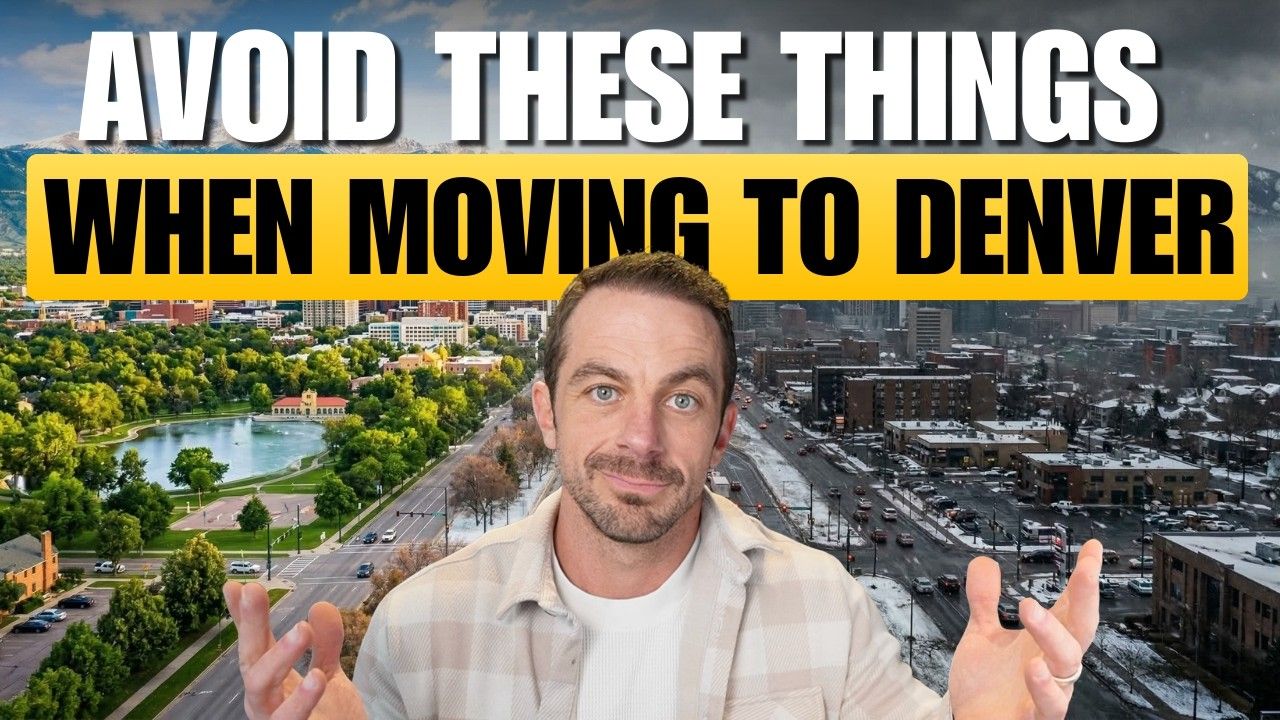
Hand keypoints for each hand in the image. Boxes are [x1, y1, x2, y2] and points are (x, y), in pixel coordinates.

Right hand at [223, 581, 367, 719]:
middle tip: (255, 590)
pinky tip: (318, 678)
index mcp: (270, 680)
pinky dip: (301, 701)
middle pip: (251, 658)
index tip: (236, 585)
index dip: (244, 616)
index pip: (254, 642)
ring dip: (279, 657)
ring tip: (301, 630)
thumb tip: (319, 605)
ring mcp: (272, 718)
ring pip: (261, 688)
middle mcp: (264, 699)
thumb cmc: (328, 717)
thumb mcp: (327, 674)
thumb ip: (325, 643)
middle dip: (251, 624)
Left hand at [948, 539, 1102, 719]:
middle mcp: (1053, 664)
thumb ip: (985, 602)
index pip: (1071, 604)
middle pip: (1080, 628)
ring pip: (1066, 662)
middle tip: (1083, 570)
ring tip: (1029, 607)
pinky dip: (1045, 688)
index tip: (1093, 548)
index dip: (1083, 578)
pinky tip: (1033, 668)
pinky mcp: (1036, 717)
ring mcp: (1048, 691)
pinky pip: (1050, 706)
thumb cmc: (987, 687)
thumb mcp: (982, 636)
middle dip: (1085, 598)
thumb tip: (984, 562)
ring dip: (1051, 634)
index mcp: (1045, 641)